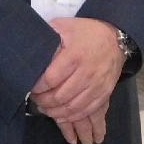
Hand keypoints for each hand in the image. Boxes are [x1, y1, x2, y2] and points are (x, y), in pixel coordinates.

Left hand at [29, 17, 124, 143]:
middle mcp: (87, 72)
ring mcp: (97, 84)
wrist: (115, 38)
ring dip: (55, 112)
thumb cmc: (85, 32)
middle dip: (43, 101)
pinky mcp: (104, 93)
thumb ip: (47, 38)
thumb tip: (28, 50)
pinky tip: (61, 115)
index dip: (38, 87)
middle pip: (60, 96)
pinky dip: (71, 117)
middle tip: (35, 99)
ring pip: (72, 107)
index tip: (31, 87)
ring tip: (45, 108)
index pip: (50, 79)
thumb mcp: (64, 27)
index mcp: (74, 55)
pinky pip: (86, 111)